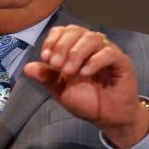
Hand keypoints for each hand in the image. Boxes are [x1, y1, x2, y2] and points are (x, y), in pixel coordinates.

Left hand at [22, 25, 148, 148]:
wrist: (107, 118)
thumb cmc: (86, 100)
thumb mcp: (60, 90)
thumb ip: (46, 77)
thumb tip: (26, 67)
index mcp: (75, 49)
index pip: (63, 31)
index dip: (53, 40)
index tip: (45, 57)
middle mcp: (91, 47)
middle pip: (76, 31)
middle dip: (62, 46)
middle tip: (55, 65)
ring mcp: (107, 53)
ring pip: (92, 38)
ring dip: (76, 53)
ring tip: (68, 71)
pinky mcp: (122, 62)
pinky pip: (109, 53)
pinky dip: (95, 61)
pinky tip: (84, 73)